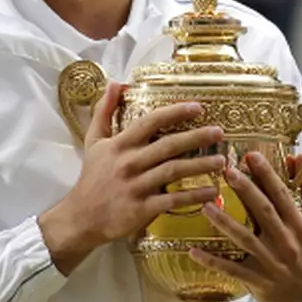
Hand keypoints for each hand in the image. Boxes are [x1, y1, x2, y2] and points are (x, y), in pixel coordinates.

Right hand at [39, 82, 226, 274]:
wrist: (80, 218)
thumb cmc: (92, 178)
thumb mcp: (93, 141)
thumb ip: (104, 111)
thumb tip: (114, 83)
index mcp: (120, 144)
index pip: (151, 122)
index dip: (175, 112)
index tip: (197, 107)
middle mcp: (129, 163)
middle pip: (168, 145)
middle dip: (196, 137)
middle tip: (219, 132)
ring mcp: (136, 186)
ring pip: (174, 171)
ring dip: (200, 165)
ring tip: (221, 161)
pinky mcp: (141, 209)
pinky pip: (173, 201)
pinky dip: (194, 196)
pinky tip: (212, 191)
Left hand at [190, 152, 301, 301]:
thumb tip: (299, 159)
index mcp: (299, 225)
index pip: (282, 195)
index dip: (268, 175)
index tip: (252, 156)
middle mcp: (285, 241)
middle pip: (264, 212)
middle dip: (246, 191)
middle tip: (228, 171)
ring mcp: (269, 261)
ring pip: (245, 239)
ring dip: (225, 222)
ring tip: (206, 205)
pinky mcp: (254, 278)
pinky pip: (230, 269)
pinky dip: (212, 261)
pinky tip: (194, 251)